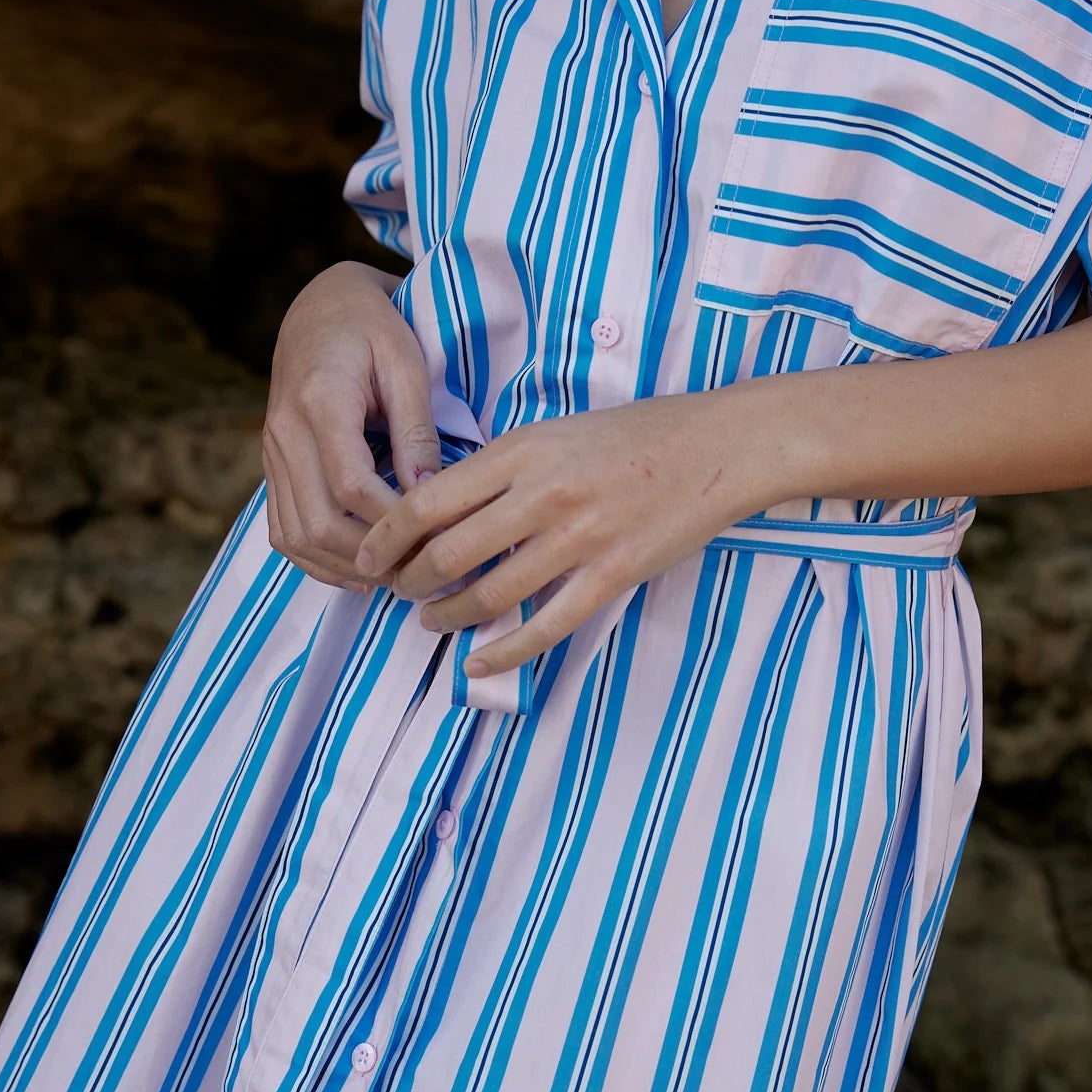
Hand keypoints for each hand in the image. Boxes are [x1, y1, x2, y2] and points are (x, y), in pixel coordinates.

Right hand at [263, 259, 441, 588]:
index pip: (351, 485)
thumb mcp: (407, 365)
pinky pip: (283, 530)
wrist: (320, 307)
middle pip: (319, 521)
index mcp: (320, 401)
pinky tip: (358, 571)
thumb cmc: (373, 328)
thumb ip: (416, 431)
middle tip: (422, 572)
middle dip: (372, 556)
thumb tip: (429, 497)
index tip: (436, 539)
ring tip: (396, 578)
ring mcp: (271, 453)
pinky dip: (317, 560)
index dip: (392, 523)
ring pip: (296, 535)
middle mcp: (284, 432)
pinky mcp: (271, 467)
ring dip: (345, 567)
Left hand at [353, 388, 784, 676]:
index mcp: (523, 450)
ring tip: (430, 620)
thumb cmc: (638, 434)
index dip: (386, 537)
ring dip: (447, 615)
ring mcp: (580, 539)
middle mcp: (544, 494)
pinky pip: (544, 626)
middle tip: (396, 591)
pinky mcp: (613, 576)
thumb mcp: (556, 430)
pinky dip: (502, 651)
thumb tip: (440, 507)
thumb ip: (502, 467)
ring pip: (489, 594)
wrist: (721, 446)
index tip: (370, 555)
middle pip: (447, 553)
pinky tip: (476, 660)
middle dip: (407, 581)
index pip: (427, 501)